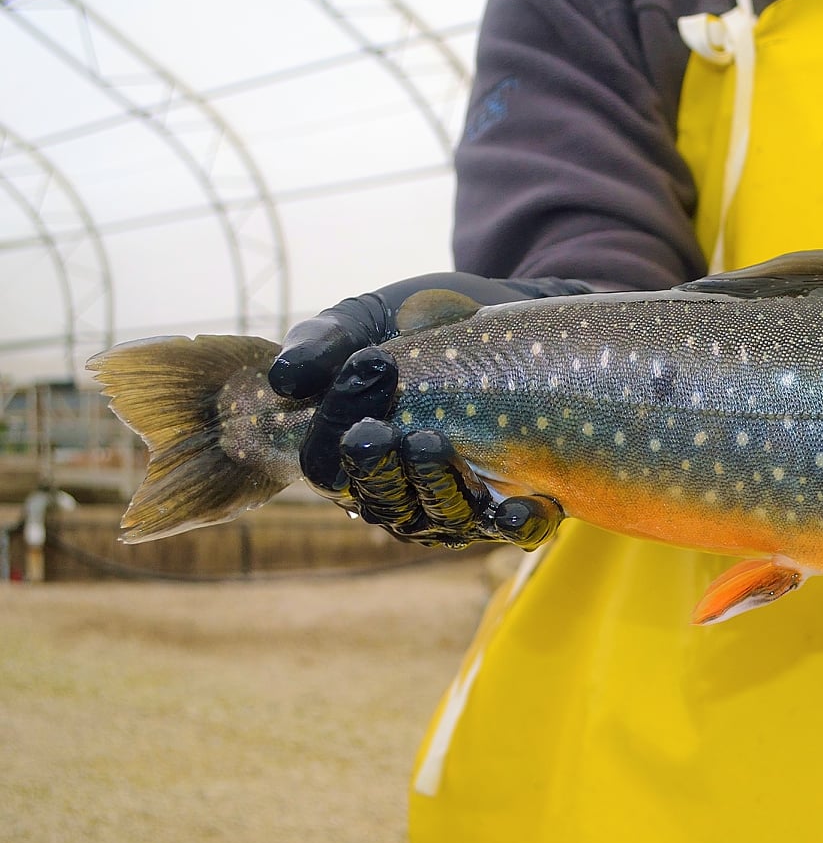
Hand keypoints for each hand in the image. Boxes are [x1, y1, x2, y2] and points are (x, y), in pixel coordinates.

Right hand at [270, 272, 591, 547]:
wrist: (491, 313)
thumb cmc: (410, 325)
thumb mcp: (363, 322)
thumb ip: (322, 342)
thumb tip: (284, 379)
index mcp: (350, 458)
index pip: (327, 465)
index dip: (335, 425)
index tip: (365, 366)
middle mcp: (401, 493)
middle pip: (380, 502)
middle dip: (377, 469)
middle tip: (380, 430)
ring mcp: (458, 505)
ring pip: (441, 519)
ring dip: (434, 487)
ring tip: (432, 442)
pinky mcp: (516, 502)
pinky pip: (518, 530)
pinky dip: (518, 524)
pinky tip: (519, 507)